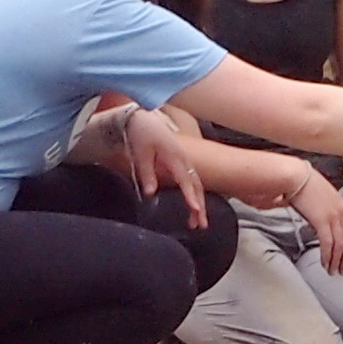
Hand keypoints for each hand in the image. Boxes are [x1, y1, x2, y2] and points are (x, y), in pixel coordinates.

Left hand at [116, 108, 209, 227]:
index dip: (191, 195)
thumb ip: (146, 173)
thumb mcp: (140, 153)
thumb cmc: (141, 133)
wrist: (142, 118)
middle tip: (201, 225)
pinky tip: (193, 205)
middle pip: (196, 185)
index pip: (185, 180)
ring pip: (196, 184)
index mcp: (174, 156)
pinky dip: (194, 194)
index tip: (196, 209)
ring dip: (199, 202)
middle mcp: (183, 159)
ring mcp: (183, 159)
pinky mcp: (180, 161)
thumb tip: (150, 193)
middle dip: (200, 205)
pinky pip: (192, 179)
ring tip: (198, 222)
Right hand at [302, 178, 342, 277]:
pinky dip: (327, 256)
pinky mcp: (321, 221)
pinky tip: (324, 263)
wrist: (296, 177)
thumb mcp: (322, 198)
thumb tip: (323, 224)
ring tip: (332, 271)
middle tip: (342, 270)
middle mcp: (342, 212)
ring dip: (336, 261)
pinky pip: (328, 243)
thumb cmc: (305, 185)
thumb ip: (327, 211)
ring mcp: (333, 217)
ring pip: (340, 245)